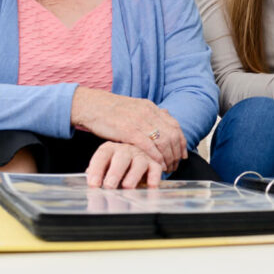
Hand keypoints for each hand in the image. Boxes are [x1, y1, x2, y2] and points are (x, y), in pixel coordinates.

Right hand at [71, 87, 186, 170]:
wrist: (91, 105)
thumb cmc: (110, 110)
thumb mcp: (134, 107)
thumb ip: (149, 114)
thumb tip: (165, 116)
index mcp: (150, 107)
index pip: (175, 125)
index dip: (181, 142)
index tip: (183, 153)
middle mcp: (148, 113)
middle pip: (172, 135)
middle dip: (176, 153)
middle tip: (176, 165)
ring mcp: (139, 121)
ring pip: (163, 141)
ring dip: (168, 157)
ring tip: (168, 168)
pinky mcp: (129, 131)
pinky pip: (148, 146)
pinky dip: (156, 157)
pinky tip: (158, 165)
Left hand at [86, 141, 164, 188]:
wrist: (132, 161)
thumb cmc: (113, 168)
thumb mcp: (103, 169)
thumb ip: (98, 175)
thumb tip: (93, 185)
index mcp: (109, 149)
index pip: (102, 156)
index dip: (96, 170)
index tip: (93, 185)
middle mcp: (125, 150)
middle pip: (121, 157)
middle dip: (115, 172)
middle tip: (109, 186)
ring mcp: (140, 155)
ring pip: (139, 162)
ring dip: (133, 175)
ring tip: (127, 187)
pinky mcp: (153, 163)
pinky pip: (155, 169)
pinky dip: (154, 177)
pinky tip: (151, 187)